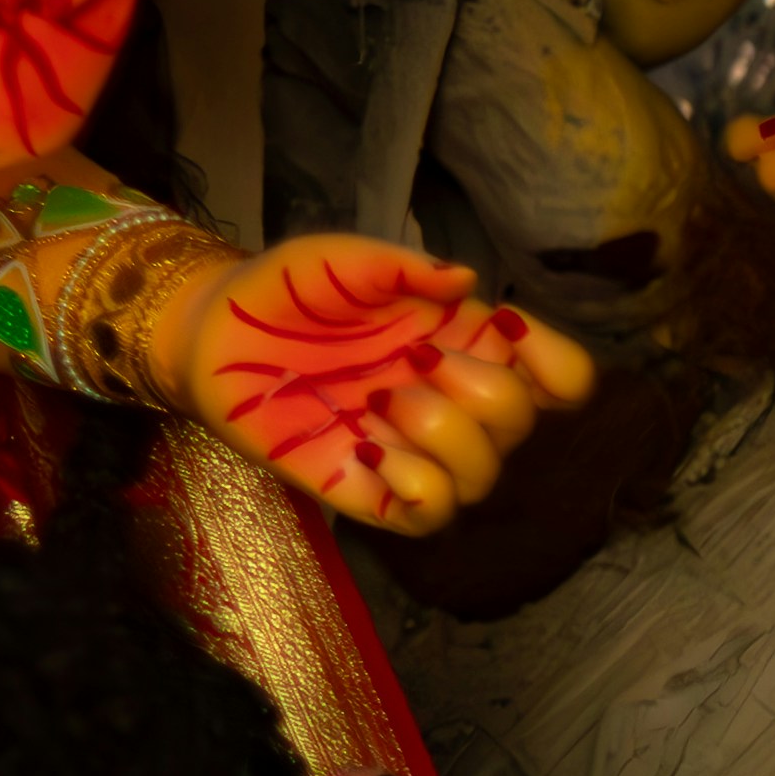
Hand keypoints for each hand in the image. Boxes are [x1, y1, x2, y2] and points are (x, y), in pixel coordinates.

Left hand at [175, 236, 592, 534]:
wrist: (214, 331)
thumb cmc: (287, 291)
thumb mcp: (344, 260)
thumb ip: (403, 267)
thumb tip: (468, 280)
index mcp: (465, 344)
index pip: (560, 377)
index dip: (558, 362)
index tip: (508, 328)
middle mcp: (453, 402)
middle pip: (523, 423)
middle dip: (481, 390)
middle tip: (415, 359)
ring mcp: (416, 450)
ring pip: (483, 477)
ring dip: (440, 434)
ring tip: (378, 400)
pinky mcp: (373, 489)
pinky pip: (431, 515)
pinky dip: (415, 483)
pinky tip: (368, 444)